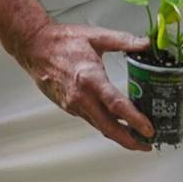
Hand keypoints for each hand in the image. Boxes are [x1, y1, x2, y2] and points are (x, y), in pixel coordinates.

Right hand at [15, 21, 154, 150]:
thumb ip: (124, 40)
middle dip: (130, 140)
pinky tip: (118, 124)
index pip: (116, 105)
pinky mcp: (68, 106)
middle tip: (148, 145)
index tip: (149, 130)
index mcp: (90, 78)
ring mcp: (73, 104)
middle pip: (108, 127)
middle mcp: (81, 97)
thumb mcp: (97, 36)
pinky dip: (106, 125)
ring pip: (100, 126)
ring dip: (119, 135)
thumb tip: (146, 44)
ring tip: (138, 139)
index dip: (134, 120)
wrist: (33, 46)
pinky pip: (91, 120)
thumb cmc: (61, 40)